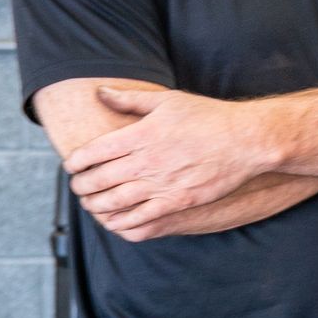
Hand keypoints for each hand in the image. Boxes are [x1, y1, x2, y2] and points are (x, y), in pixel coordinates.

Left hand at [65, 84, 278, 238]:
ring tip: (91, 205)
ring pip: (114, 203)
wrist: (245, 140)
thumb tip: (100, 92)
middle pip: (98, 180)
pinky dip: (121, 224)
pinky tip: (115, 222)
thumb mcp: (167, 101)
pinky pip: (141, 220)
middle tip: (78, 187)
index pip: (93, 153)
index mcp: (140, 135)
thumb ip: (129, 99)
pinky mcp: (178, 202)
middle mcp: (147, 162)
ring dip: (96, 206)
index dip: (75, 162)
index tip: (72, 165)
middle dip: (81, 187)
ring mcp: (162, 185)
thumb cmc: (208, 117)